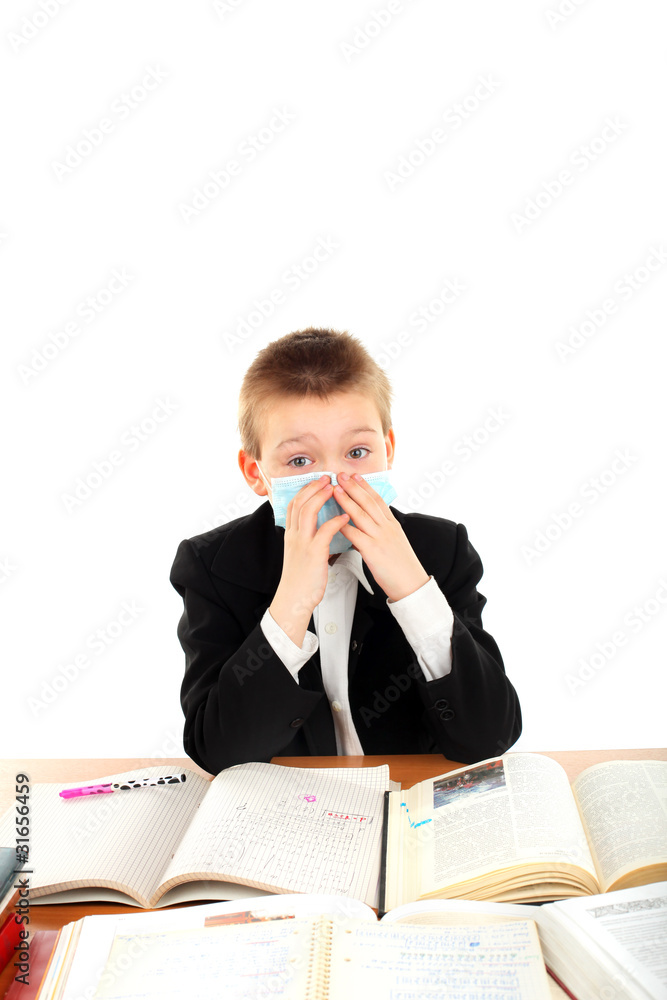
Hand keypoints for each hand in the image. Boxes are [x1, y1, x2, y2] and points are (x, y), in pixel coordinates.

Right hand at [269, 475, 349, 645]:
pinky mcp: (313, 554)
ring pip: (308, 511)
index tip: (317, 481)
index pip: (294, 504)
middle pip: (300, 502)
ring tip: (335, 488)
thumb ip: (307, 539)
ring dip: (322, 496)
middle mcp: (294, 536)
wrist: (294, 599)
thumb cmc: (302, 580)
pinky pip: (324, 531)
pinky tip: (344, 516)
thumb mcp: (300, 554)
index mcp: (292, 535)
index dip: (306, 490)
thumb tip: (318, 530)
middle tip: (327, 477)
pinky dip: (335, 521)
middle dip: (313, 487)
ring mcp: (302, 543)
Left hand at [334, 473, 429, 601]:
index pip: (378, 500)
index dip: (365, 487)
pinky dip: (344, 526)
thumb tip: (367, 525)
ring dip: (346, 500)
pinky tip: (335, 519)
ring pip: (361, 514)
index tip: (355, 476)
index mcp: (393, 525)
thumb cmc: (402, 567)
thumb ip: (382, 531)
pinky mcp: (373, 551)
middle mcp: (387, 528)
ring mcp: (380, 538)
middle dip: (353, 487)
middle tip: (341, 476)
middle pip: (368, 502)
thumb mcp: (395, 542)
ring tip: (335, 490)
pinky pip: (356, 535)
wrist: (411, 584)